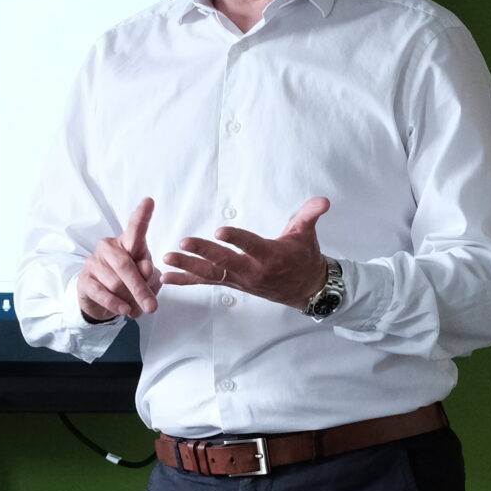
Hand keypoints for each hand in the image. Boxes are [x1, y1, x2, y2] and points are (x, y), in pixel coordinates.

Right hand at [75, 197, 161, 322]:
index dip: (142, 216)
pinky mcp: (84, 280)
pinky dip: (115, 304)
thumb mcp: (145, 279)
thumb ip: (149, 273)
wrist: (101, 300)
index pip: (135, 229)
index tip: (149, 201)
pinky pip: (102, 293)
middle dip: (140, 288)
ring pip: (116, 283)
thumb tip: (145, 267)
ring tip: (136, 310)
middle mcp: (108, 248)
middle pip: (126, 265)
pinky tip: (124, 310)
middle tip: (153, 307)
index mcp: (127, 243)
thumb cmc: (129, 283)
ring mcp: (94, 263)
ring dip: (129, 300)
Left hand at [160, 197, 331, 308]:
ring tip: (167, 259)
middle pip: (226, 262)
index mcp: (271, 256)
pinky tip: (166, 278)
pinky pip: (207, 283)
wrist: (306, 288)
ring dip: (188, 267)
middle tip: (183, 242)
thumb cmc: (304, 257)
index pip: (251, 246)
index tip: (220, 230)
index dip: (236, 238)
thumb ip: (311, 215)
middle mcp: (253, 271)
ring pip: (212, 274)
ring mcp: (241, 280)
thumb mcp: (308, 234)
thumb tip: (324, 201)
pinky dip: (186, 281)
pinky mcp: (233, 284)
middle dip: (203, 252)